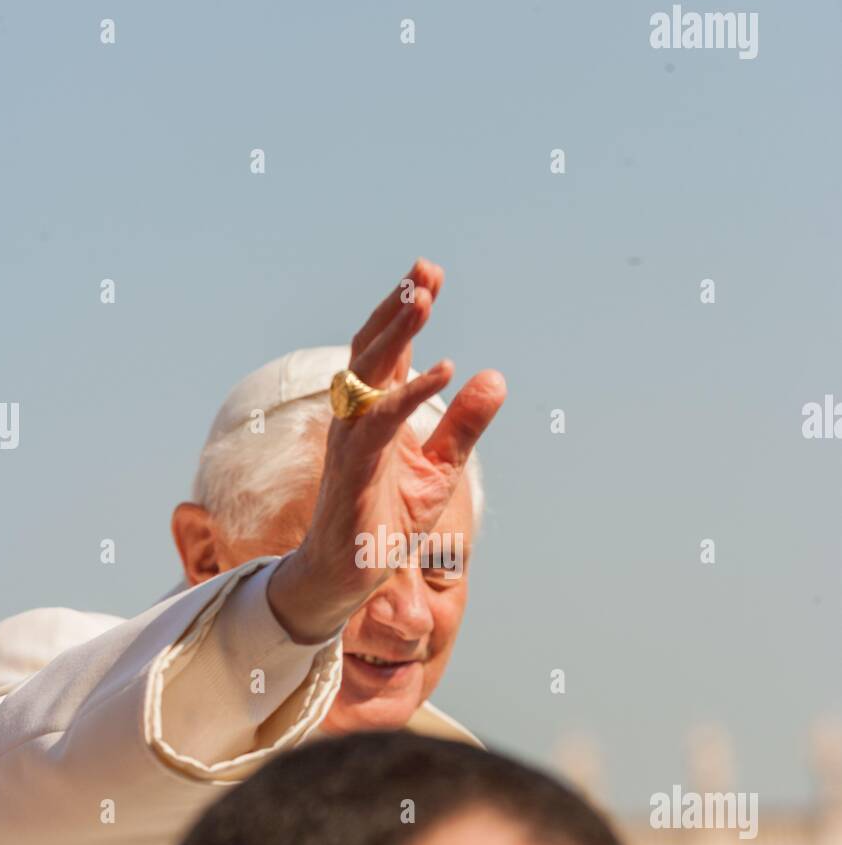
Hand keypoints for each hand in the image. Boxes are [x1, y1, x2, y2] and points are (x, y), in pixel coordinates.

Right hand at [268, 259, 505, 642]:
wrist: (349, 572)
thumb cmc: (386, 518)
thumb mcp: (439, 468)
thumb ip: (465, 425)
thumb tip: (495, 378)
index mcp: (375, 412)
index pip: (389, 349)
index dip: (407, 311)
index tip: (430, 275)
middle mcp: (356, 416)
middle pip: (372, 347)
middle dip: (398, 307)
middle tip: (426, 271)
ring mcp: (351, 438)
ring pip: (368, 372)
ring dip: (397, 334)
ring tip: (425, 300)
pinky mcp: (355, 467)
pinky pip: (380, 421)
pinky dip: (409, 393)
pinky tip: (442, 371)